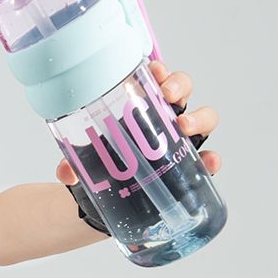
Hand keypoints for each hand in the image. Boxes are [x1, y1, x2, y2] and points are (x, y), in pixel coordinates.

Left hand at [55, 58, 221, 185]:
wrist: (109, 206)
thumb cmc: (102, 171)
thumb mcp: (83, 166)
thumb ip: (72, 167)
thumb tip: (66, 172)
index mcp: (141, 109)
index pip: (154, 80)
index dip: (160, 71)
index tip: (154, 71)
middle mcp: (165, 120)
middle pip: (182, 91)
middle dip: (179, 86)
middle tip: (167, 96)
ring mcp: (181, 143)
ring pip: (203, 119)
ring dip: (199, 118)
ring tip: (184, 128)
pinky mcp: (189, 169)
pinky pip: (206, 161)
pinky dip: (211, 161)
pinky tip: (209, 164)